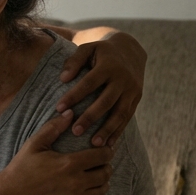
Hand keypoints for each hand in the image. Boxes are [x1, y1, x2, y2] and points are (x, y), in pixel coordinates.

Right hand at [0, 111, 112, 194]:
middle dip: (106, 166)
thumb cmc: (20, 169)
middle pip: (105, 173)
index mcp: (68, 163)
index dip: (107, 151)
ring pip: (102, 191)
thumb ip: (53, 127)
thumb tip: (70, 112)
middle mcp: (75, 183)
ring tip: (97, 179)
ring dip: (103, 183)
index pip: (102, 155)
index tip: (104, 150)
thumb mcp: (34, 144)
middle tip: (101, 164)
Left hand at [56, 29, 146, 146]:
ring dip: (107, 130)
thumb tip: (63, 79)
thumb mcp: (88, 49)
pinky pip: (128, 118)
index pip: (89, 83)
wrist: (131, 51)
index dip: (74, 95)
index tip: (59, 109)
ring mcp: (132, 90)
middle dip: (91, 117)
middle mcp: (123, 79)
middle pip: (106, 101)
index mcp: (109, 65)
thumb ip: (74, 61)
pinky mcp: (137, 99)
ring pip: (120, 113)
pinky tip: (109, 145)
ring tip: (94, 145)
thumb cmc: (101, 52)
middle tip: (75, 132)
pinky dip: (119, 132)